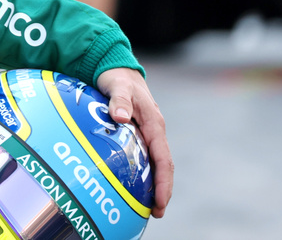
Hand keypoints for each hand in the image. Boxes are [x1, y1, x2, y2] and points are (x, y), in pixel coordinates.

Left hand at [96, 68, 173, 217]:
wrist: (117, 68)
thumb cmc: (118, 78)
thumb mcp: (118, 86)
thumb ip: (118, 100)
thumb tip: (120, 116)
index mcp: (154, 124)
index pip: (163, 159)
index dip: (164, 182)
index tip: (160, 202)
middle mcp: (154, 131)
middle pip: (163, 166)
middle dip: (161, 190)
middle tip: (153, 213)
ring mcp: (147, 132)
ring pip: (154, 162)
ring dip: (153, 183)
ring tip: (145, 206)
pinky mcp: (137, 132)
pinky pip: (144, 156)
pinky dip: (143, 172)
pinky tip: (133, 183)